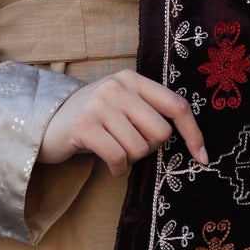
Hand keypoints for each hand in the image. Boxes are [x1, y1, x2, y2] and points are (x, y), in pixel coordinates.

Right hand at [37, 68, 208, 176]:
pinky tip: (110, 166)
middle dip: (149, 149)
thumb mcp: (122, 106)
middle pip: (160, 133)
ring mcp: (100, 104)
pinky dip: (118, 170)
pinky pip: (119, 158)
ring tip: (114, 151)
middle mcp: (118, 86)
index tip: (202, 157)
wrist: (46, 123)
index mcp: (132, 79)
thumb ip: (149, 112)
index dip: (193, 134)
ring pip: (139, 148)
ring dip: (131, 160)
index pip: (176, 105)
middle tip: (130, 146)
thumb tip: (190, 140)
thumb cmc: (92, 120)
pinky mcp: (85, 126)